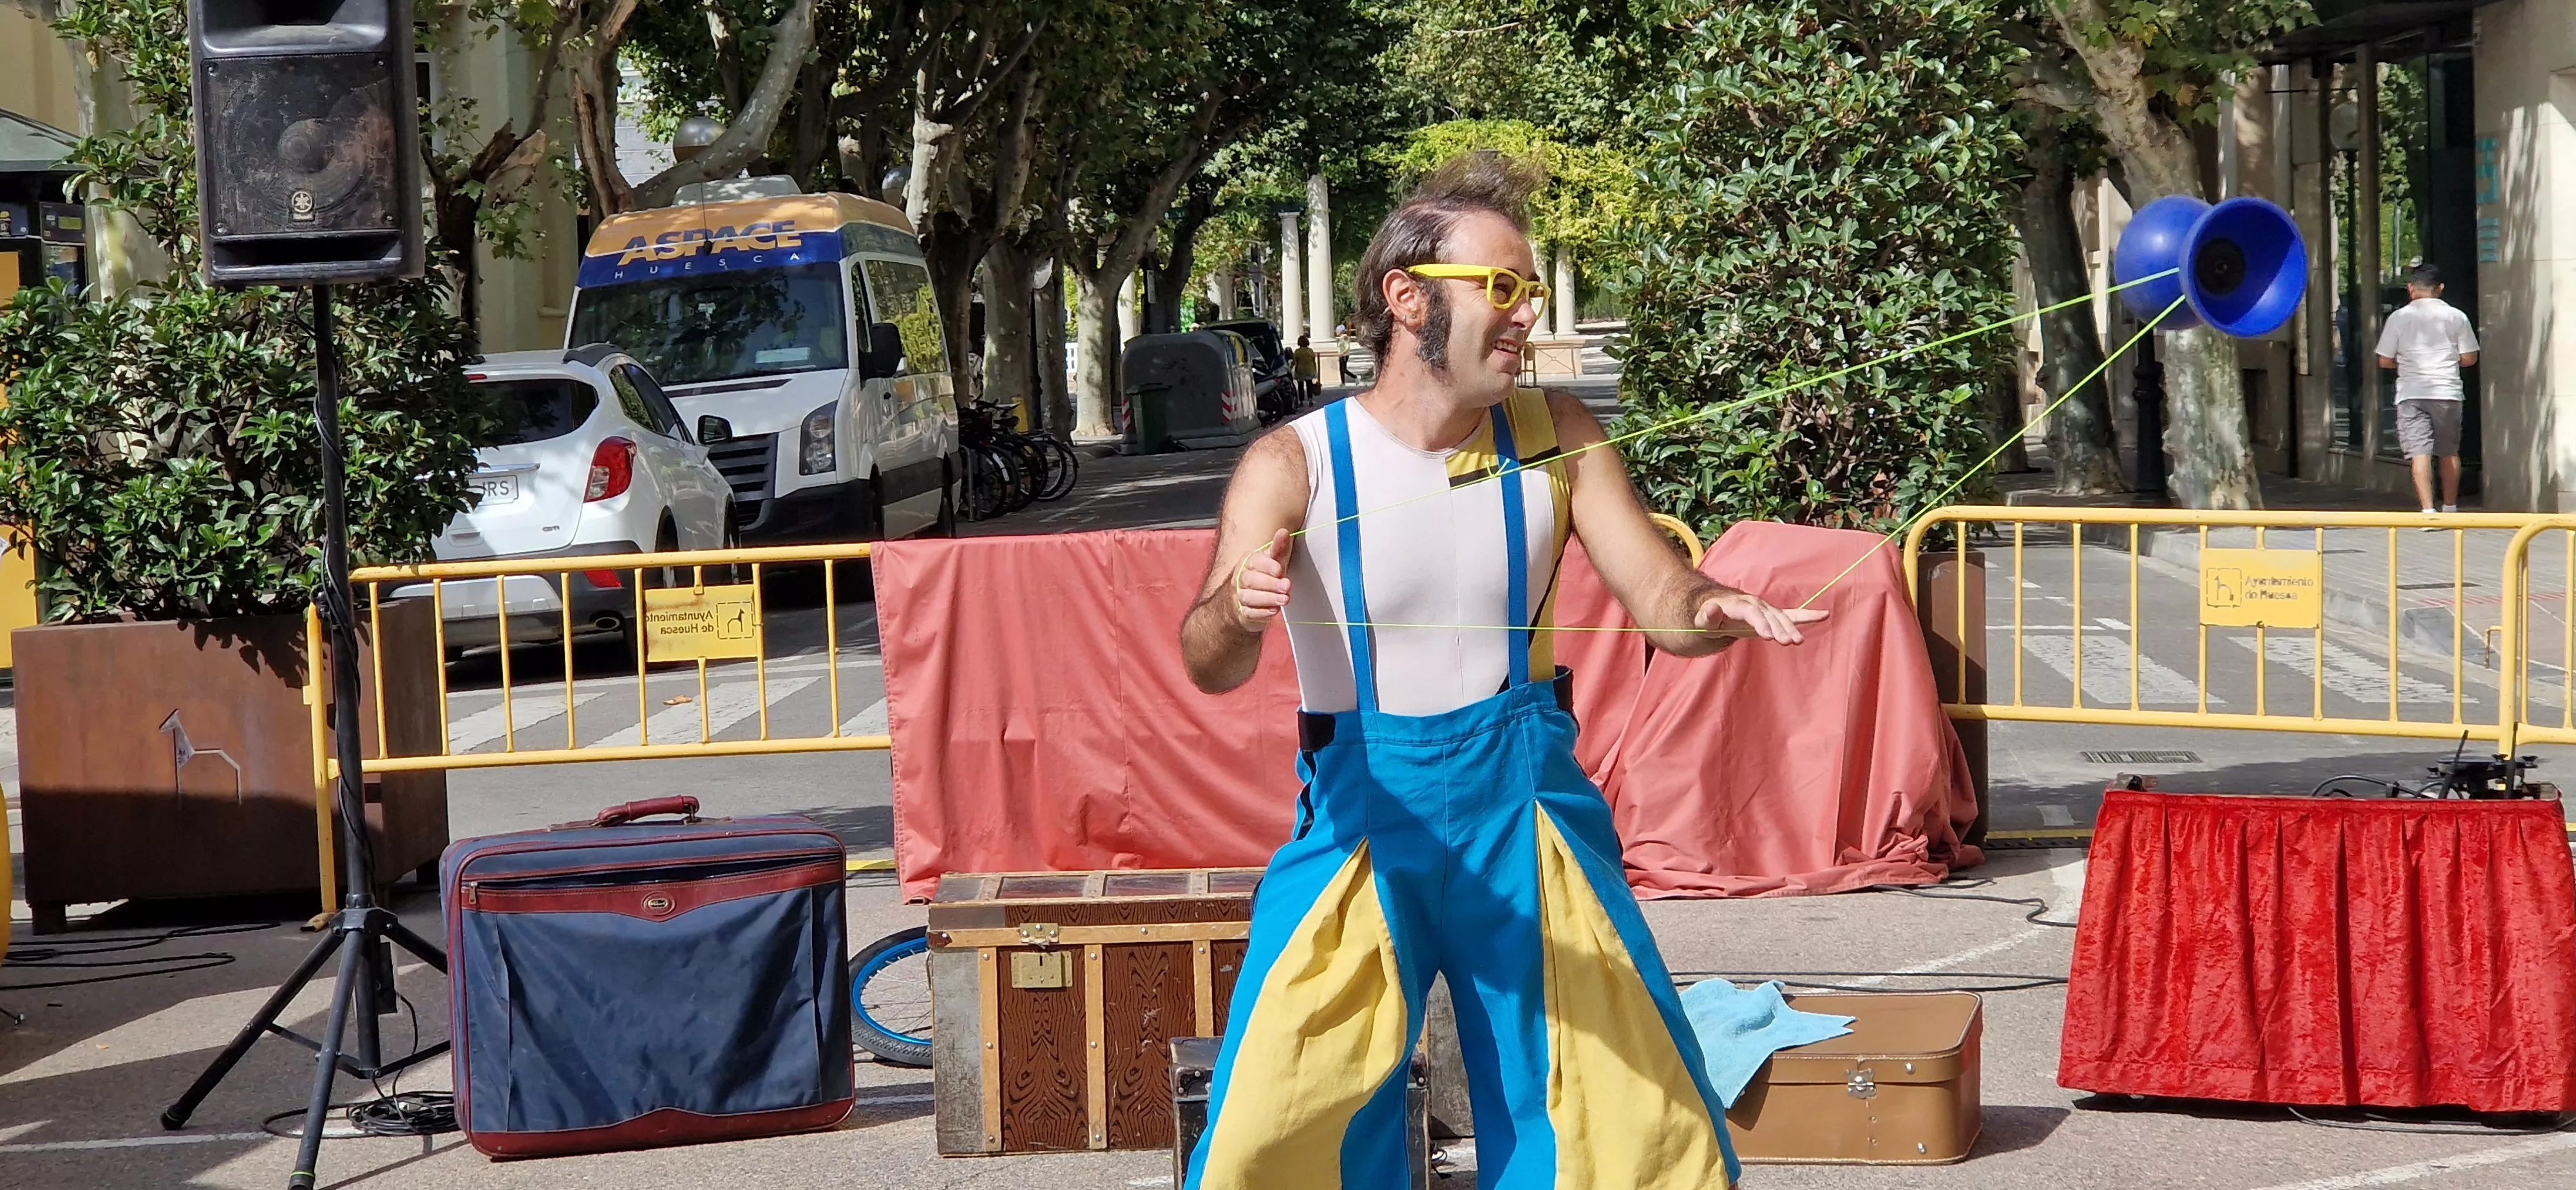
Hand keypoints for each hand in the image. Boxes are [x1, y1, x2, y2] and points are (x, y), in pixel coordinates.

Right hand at [1233, 529, 1292, 632]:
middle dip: (1270, 584)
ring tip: (1284, 599)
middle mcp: (1240, 578)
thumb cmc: (1262, 578)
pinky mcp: (1242, 612)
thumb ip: (1278, 549)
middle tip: (1286, 586)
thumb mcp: (1271, 562)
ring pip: (1249, 597)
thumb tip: (1283, 532)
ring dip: (1268, 598)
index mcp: (1248, 562)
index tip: (1279, 569)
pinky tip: (1274, 610)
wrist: (1243, 602)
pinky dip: (1262, 612)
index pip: (1254, 562)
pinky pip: (1249, 613)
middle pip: (1251, 580)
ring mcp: (1239, 596)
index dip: (1267, 566)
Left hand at [1694, 589, 1826, 643]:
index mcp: (1738, 605)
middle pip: (1769, 616)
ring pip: (1781, 618)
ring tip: (1798, 641)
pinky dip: (1806, 616)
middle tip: (1787, 642)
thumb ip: (1707, 617)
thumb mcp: (1701, 621)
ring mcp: (1765, 610)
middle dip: (1778, 628)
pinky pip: (1791, 615)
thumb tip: (1713, 608)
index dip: (1760, 623)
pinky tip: (1824, 615)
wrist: (1713, 611)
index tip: (1768, 635)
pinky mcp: (1772, 617)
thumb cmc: (1706, 619)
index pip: (1751, 613)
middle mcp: (1754, 605)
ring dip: (1791, 628)